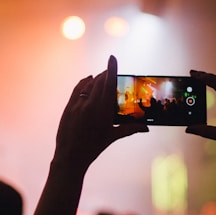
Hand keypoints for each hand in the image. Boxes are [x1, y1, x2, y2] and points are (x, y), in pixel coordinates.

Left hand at [53, 55, 147, 171]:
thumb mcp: (112, 136)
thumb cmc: (94, 147)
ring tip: (102, 77)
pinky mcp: (69, 107)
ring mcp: (77, 104)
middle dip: (106, 74)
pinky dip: (84, 82)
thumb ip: (131, 129)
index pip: (108, 84)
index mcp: (102, 110)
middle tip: (111, 70)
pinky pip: (77, 89)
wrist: (70, 156)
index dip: (111, 69)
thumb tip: (147, 128)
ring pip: (88, 84)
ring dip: (96, 79)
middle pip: (99, 81)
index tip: (112, 57)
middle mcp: (89, 104)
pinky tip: (88, 80)